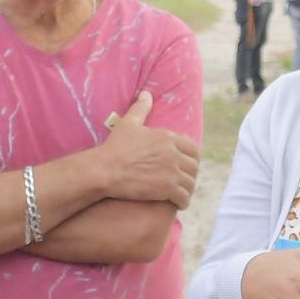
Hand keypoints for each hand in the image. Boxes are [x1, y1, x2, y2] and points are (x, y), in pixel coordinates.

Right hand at [95, 90, 200, 208]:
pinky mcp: (167, 188)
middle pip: (194, 167)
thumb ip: (140, 108)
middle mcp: (173, 153)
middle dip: (190, 175)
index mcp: (168, 137)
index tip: (186, 166)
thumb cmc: (115, 147)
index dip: (192, 159)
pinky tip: (179, 203)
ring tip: (182, 194)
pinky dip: (183, 202)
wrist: (105, 169)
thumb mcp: (128, 124)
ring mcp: (171, 171)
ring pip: (191, 183)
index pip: (193, 149)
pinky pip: (184, 197)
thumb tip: (146, 94)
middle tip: (184, 182)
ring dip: (188, 190)